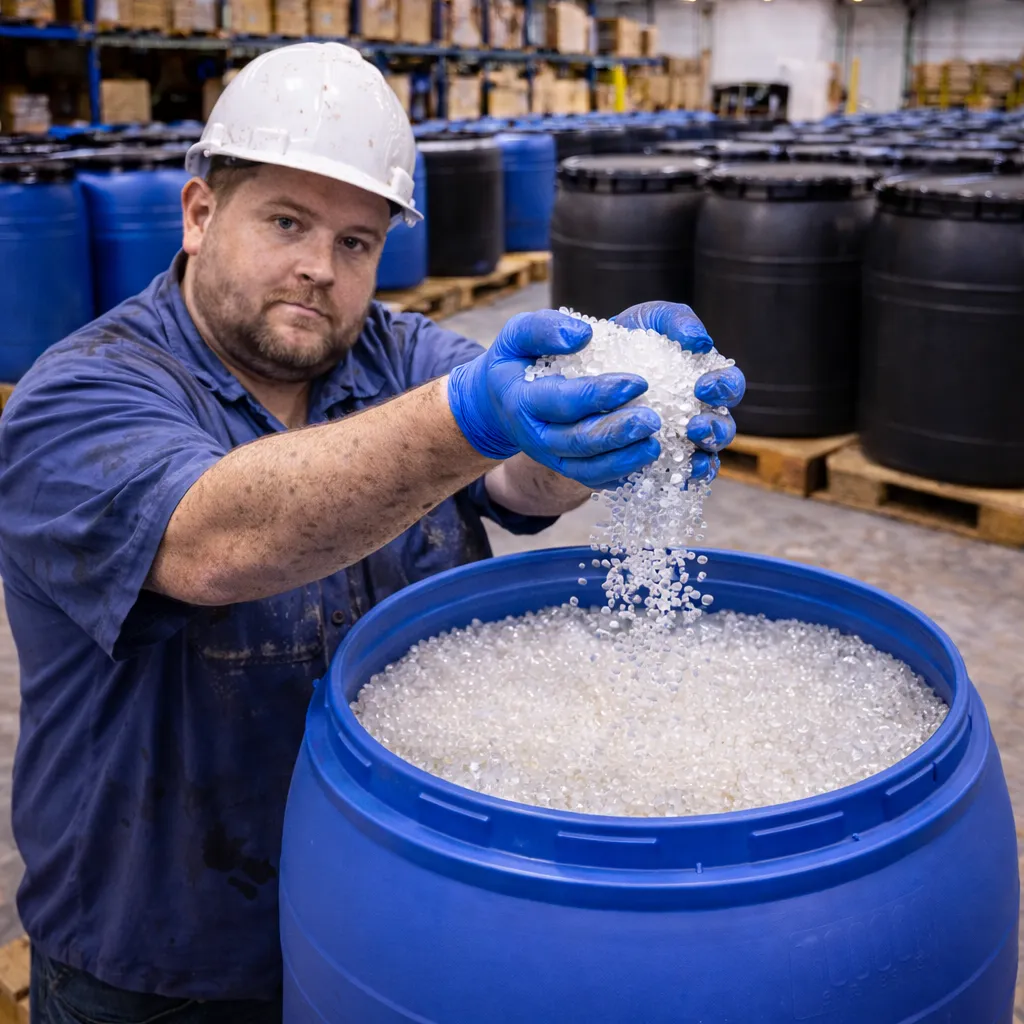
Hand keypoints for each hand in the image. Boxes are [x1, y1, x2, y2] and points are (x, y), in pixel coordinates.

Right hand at [447, 310, 661, 489]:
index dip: (600, 394)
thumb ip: (543, 328)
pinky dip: (620, 475)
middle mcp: (536, 437)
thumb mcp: (517, 336)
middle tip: (653, 420)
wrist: (499, 402)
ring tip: (655, 447)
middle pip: (578, 441)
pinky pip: (593, 480)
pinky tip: (646, 462)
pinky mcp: (566, 468)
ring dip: (623, 461)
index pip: (564, 401)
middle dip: (617, 433)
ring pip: (587, 469)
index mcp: (524, 402)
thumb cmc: (515, 362)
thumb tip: (583, 334)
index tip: (638, 382)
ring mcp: (551, 457)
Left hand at [612, 302, 745, 482]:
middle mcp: (699, 413)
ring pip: (706, 457)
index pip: (730, 386)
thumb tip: (700, 342)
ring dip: (704, 460)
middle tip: (696, 428)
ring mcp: (680, 440)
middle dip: (716, 430)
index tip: (703, 387)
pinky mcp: (658, 460)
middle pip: (724, 428)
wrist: (587, 365)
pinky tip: (675, 480)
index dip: (724, 389)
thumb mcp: (652, 319)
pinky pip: (676, 476)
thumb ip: (678, 321)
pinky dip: (680, 480)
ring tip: (691, 459)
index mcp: (706, 379)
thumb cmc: (629, 338)